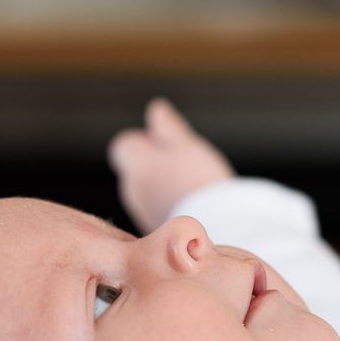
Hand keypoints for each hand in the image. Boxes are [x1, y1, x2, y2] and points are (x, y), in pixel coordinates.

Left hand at [108, 98, 234, 233]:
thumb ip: (168, 128)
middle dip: (157, 164)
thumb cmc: (200, 181)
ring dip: (164, 185)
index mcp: (136, 165)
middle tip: (187, 165)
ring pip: (148, 190)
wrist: (215, 227)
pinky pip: (157, 210)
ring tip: (192, 187)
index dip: (145, 142)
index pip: (124, 146)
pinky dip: (170, 205)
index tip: (169, 146)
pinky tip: (192, 205)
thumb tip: (156, 109)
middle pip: (137, 169)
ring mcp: (142, 213)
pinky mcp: (154, 231)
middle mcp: (131, 190)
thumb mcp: (186, 145)